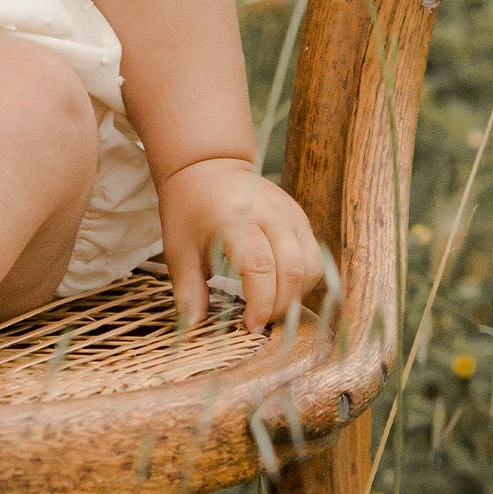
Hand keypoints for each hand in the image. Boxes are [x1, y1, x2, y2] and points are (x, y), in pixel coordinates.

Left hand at [156, 155, 323, 331]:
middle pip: (293, 270)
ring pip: (311, 266)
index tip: (248, 326)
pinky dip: (302, 281)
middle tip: (259, 321)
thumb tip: (195, 328)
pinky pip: (314, 257)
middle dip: (279, 306)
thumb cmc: (189, 207)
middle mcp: (270, 214)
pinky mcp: (300, 217)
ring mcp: (290, 214)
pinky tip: (279, 288)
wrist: (208, 164)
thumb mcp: (178, 248)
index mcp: (235, 219)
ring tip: (269, 306)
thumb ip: (188, 289)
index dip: (260, 303)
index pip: (260, 268)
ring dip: (296, 295)